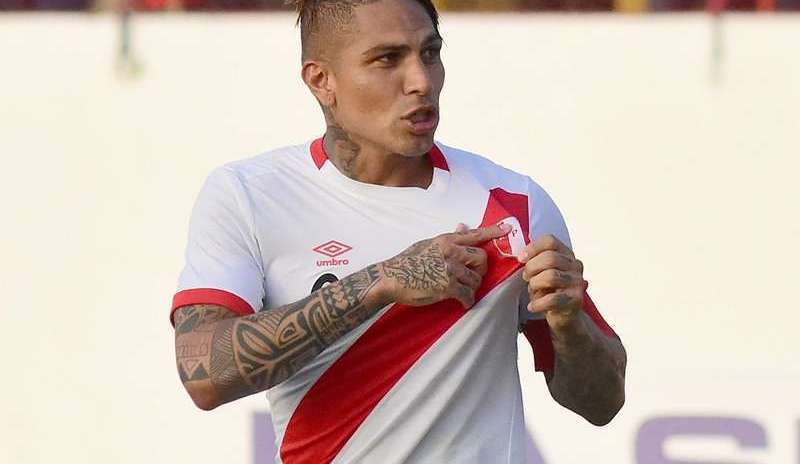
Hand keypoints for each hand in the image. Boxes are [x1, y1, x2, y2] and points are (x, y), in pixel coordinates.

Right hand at [379, 223, 511, 307]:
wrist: (390, 277)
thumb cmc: (406, 261)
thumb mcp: (427, 244)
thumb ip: (448, 238)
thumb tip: (462, 226)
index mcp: (446, 240)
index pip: (475, 234)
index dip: (493, 232)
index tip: (508, 229)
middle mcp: (451, 252)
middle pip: (481, 258)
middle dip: (480, 270)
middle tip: (471, 277)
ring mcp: (450, 269)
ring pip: (476, 279)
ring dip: (471, 287)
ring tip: (460, 291)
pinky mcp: (447, 286)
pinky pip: (467, 295)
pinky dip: (467, 301)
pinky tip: (462, 304)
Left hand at [518, 234, 587, 327]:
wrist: (565, 317)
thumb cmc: (551, 292)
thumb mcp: (543, 272)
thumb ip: (536, 261)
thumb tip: (521, 257)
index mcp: (566, 254)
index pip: (550, 241)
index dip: (533, 248)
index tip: (521, 258)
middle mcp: (575, 266)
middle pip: (550, 258)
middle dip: (532, 268)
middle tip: (526, 277)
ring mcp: (577, 283)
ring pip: (551, 276)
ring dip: (535, 284)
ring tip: (533, 291)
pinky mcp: (575, 300)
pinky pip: (552, 299)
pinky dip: (538, 303)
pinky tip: (532, 306)